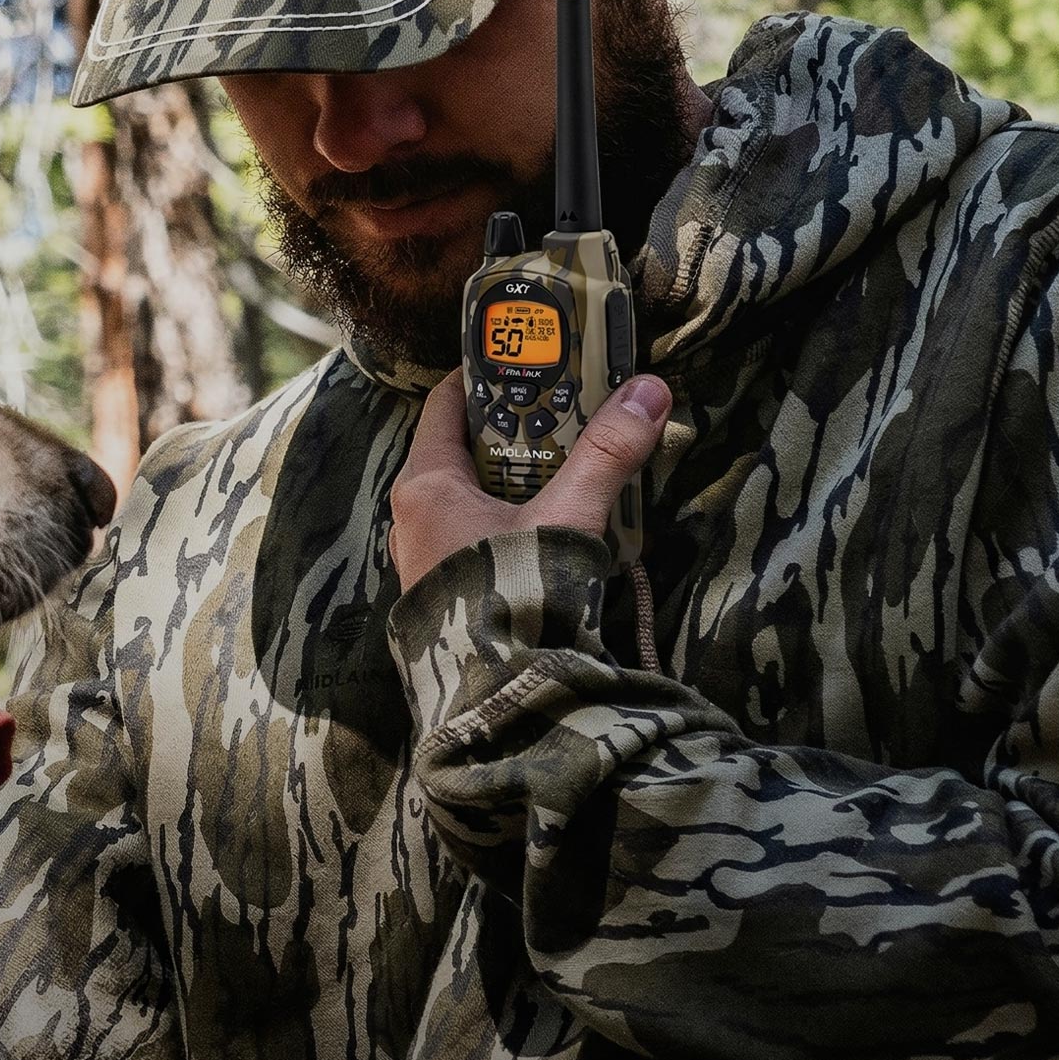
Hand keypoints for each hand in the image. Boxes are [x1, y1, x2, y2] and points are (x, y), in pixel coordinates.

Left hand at [388, 369, 671, 590]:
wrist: (497, 698)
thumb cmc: (517, 597)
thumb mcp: (568, 516)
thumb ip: (608, 454)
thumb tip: (647, 389)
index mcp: (425, 486)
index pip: (446, 407)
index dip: (484, 379)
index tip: (525, 361)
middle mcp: (411, 519)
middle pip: (460, 453)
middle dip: (511, 434)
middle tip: (562, 417)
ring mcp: (422, 561)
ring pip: (467, 500)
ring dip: (513, 483)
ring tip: (566, 473)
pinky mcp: (442, 597)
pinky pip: (472, 540)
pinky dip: (507, 525)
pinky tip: (550, 533)